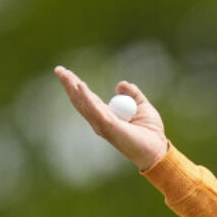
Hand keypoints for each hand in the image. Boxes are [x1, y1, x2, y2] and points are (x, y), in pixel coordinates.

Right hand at [53, 65, 168, 170]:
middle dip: (69, 84)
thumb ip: (133, 94)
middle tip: (59, 69)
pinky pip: (95, 108)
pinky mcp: (108, 125)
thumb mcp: (143, 107)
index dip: (77, 85)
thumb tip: (120, 84)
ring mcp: (102, 123)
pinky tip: (80, 86)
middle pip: (80, 99)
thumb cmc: (151, 132)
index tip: (68, 73)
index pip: (88, 98)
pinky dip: (87, 96)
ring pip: (83, 102)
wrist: (158, 147)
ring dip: (73, 87)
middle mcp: (100, 120)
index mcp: (106, 115)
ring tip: (64, 74)